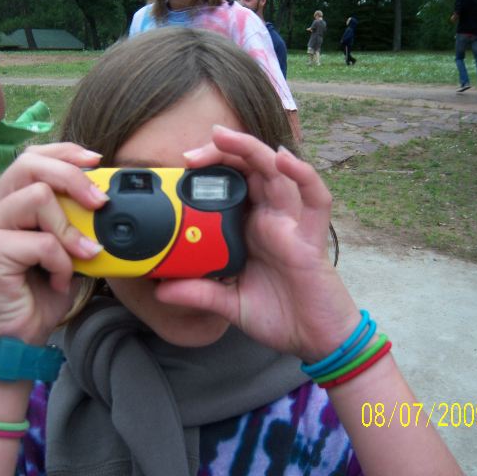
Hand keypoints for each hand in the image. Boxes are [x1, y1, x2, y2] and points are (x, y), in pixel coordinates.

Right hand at [0, 143, 106, 343]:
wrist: (15, 337)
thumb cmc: (39, 292)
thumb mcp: (65, 249)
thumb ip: (75, 222)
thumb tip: (107, 202)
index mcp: (8, 200)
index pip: (33, 157)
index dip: (65, 152)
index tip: (97, 160)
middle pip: (31, 164)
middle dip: (74, 178)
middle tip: (101, 202)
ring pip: (39, 198)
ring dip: (70, 230)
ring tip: (80, 257)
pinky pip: (42, 241)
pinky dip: (62, 262)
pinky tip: (58, 280)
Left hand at [155, 126, 359, 361]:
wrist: (314, 340)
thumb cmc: (280, 316)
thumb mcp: (230, 304)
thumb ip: (199, 294)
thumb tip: (161, 290)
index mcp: (249, 230)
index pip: (229, 187)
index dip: (207, 173)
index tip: (176, 172)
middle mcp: (270, 220)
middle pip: (249, 170)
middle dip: (222, 153)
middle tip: (190, 154)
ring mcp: (292, 224)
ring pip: (276, 172)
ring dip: (250, 150)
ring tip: (222, 136)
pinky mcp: (313, 237)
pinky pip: (315, 198)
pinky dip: (302, 175)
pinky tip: (283, 158)